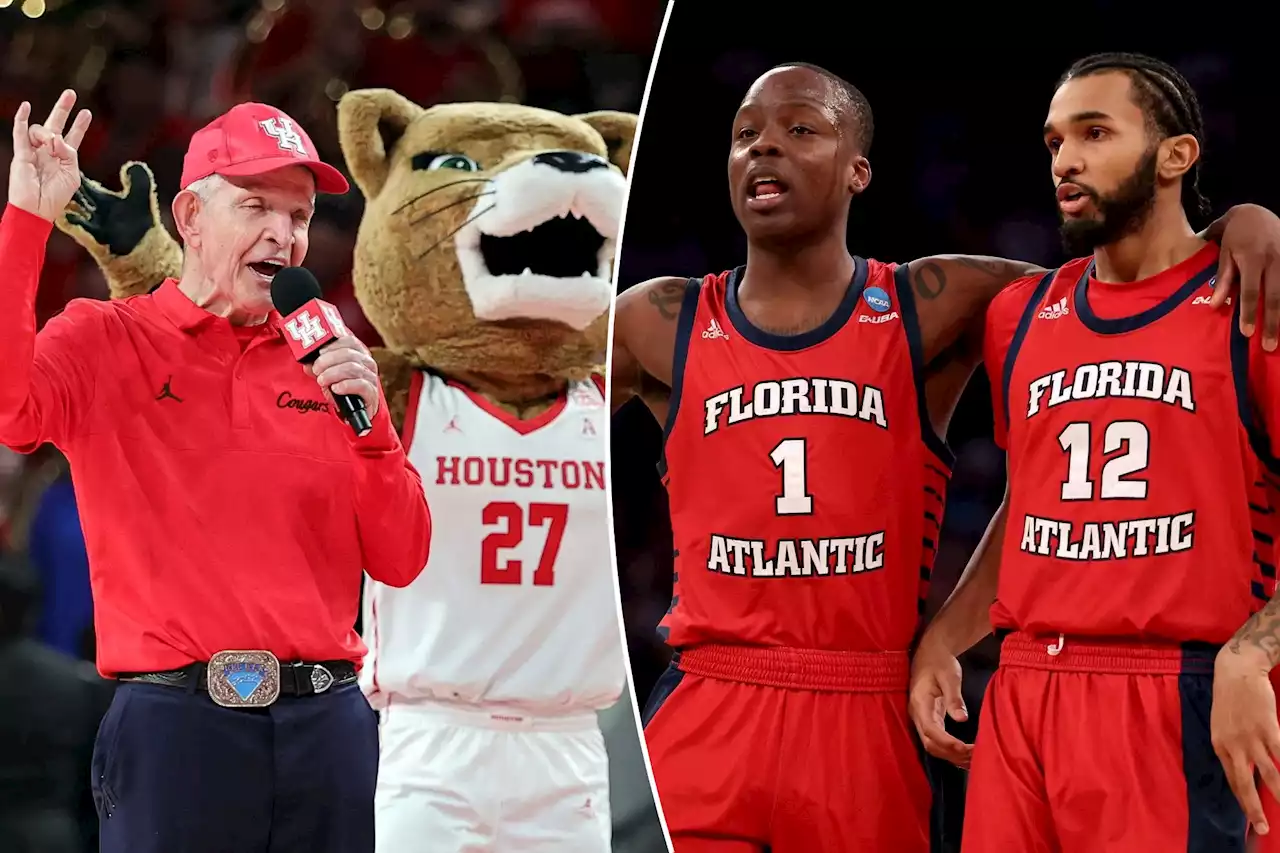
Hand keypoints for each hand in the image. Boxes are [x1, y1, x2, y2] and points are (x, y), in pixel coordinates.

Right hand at [9, 90, 92, 221]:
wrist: (37, 209)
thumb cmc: (56, 197)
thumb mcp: (72, 175)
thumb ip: (69, 154)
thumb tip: (57, 137)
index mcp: (65, 158)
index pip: (73, 137)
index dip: (79, 125)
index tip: (87, 113)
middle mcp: (49, 151)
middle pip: (56, 124)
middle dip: (63, 109)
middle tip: (70, 93)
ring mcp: (35, 151)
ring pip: (40, 130)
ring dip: (47, 134)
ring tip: (51, 145)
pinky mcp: (21, 154)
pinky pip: (20, 133)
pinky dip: (21, 119)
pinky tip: (25, 107)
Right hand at [62, 162, 156, 256]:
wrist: (145, 252)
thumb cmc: (142, 224)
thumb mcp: (142, 198)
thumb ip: (140, 179)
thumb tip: (131, 165)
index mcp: (99, 197)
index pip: (80, 180)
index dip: (70, 169)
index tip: (57, 155)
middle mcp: (90, 209)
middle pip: (69, 193)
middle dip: (59, 183)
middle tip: (47, 170)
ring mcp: (88, 223)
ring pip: (69, 209)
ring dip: (63, 202)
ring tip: (53, 191)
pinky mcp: (92, 239)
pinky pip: (77, 229)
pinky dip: (71, 223)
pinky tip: (65, 216)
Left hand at [310, 335, 380, 419]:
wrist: (354, 411)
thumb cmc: (341, 390)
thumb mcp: (328, 375)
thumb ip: (319, 367)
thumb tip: (307, 364)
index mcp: (359, 354)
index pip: (349, 341)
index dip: (333, 345)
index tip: (319, 352)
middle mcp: (367, 363)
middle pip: (349, 354)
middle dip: (328, 361)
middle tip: (316, 370)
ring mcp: (371, 377)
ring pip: (352, 368)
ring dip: (333, 373)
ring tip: (322, 381)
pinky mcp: (371, 392)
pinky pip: (360, 385)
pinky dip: (345, 385)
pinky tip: (335, 388)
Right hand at [909, 640, 972, 767]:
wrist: (930, 654)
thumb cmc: (939, 662)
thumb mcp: (949, 676)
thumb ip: (954, 698)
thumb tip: (961, 719)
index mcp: (920, 703)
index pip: (931, 730)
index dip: (947, 742)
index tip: (964, 748)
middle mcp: (918, 715)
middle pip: (931, 744)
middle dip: (952, 754)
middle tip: (975, 756)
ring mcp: (922, 719)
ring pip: (933, 746)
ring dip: (952, 756)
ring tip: (975, 758)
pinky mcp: (929, 721)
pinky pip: (937, 741)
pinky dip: (951, 752)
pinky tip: (966, 755)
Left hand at [1209, 204, 1279, 350]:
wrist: (1256, 211)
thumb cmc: (1234, 235)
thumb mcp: (1224, 253)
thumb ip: (1222, 278)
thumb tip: (1215, 305)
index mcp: (1254, 259)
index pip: (1252, 291)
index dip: (1249, 313)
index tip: (1247, 333)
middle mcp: (1275, 260)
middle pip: (1276, 297)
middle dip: (1273, 322)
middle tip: (1270, 346)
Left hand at [1212, 643, 1279, 835]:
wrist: (1236, 672)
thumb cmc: (1229, 698)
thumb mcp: (1220, 725)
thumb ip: (1230, 747)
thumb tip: (1240, 766)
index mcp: (1220, 746)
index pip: (1232, 780)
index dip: (1242, 799)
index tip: (1249, 815)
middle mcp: (1233, 746)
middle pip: (1245, 784)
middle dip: (1254, 809)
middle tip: (1261, 828)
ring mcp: (1251, 739)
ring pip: (1270, 774)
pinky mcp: (1269, 729)